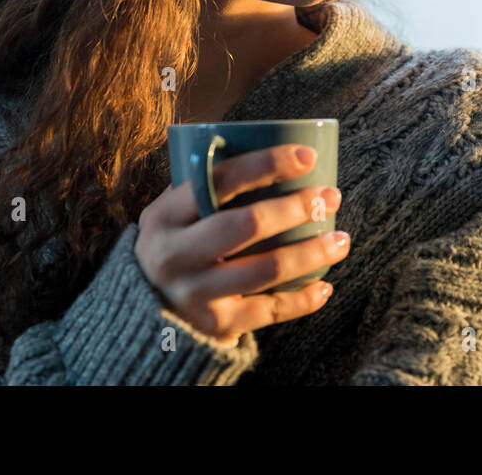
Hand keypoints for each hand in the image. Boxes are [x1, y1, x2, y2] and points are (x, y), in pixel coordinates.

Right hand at [134, 144, 348, 346]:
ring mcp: (194, 294)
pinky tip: (324, 284)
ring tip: (342, 240)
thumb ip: (207, 188)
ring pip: (266, 269)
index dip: (267, 164)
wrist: (139, 314)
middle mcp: (174, 255)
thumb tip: (277, 154)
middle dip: (297, 207)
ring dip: (312, 252)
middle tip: (330, 196)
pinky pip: (270, 310)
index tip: (307, 157)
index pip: (220, 180)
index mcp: (165, 215)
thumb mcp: (173, 214)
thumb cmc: (176, 244)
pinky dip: (303, 299)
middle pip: (248, 224)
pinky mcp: (215, 326)